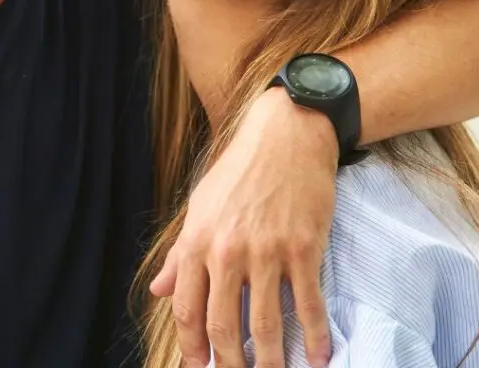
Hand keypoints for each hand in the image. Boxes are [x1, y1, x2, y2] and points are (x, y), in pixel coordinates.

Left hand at [151, 89, 338, 367]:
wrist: (286, 135)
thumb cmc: (239, 169)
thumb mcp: (200, 205)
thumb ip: (179, 253)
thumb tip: (159, 290)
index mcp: (197, 240)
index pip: (187, 310)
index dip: (192, 348)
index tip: (199, 367)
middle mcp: (228, 251)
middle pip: (224, 327)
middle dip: (230, 365)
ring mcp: (267, 251)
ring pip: (267, 326)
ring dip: (271, 363)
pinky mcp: (303, 248)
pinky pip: (309, 305)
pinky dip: (316, 338)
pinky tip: (319, 358)